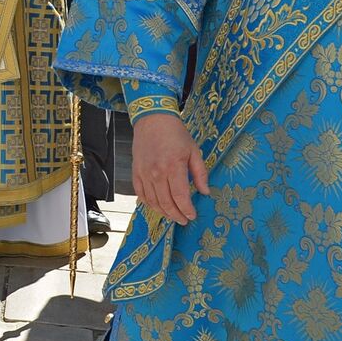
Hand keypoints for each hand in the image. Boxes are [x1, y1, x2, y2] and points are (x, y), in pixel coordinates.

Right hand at [131, 111, 208, 225]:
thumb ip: (200, 173)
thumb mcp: (193, 151)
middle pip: (166, 202)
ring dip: (164, 212)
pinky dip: (149, 204)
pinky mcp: (136, 172)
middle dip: (176, 215)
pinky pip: (141, 194)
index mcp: (173, 166)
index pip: (180, 196)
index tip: (192, 215)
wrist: (153, 120)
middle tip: (184, 220)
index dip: (187, 209)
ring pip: (153, 201)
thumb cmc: (175, 134)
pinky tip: (157, 207)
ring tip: (173, 216)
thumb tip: (205, 192)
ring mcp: (144, 173)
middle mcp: (157, 172)